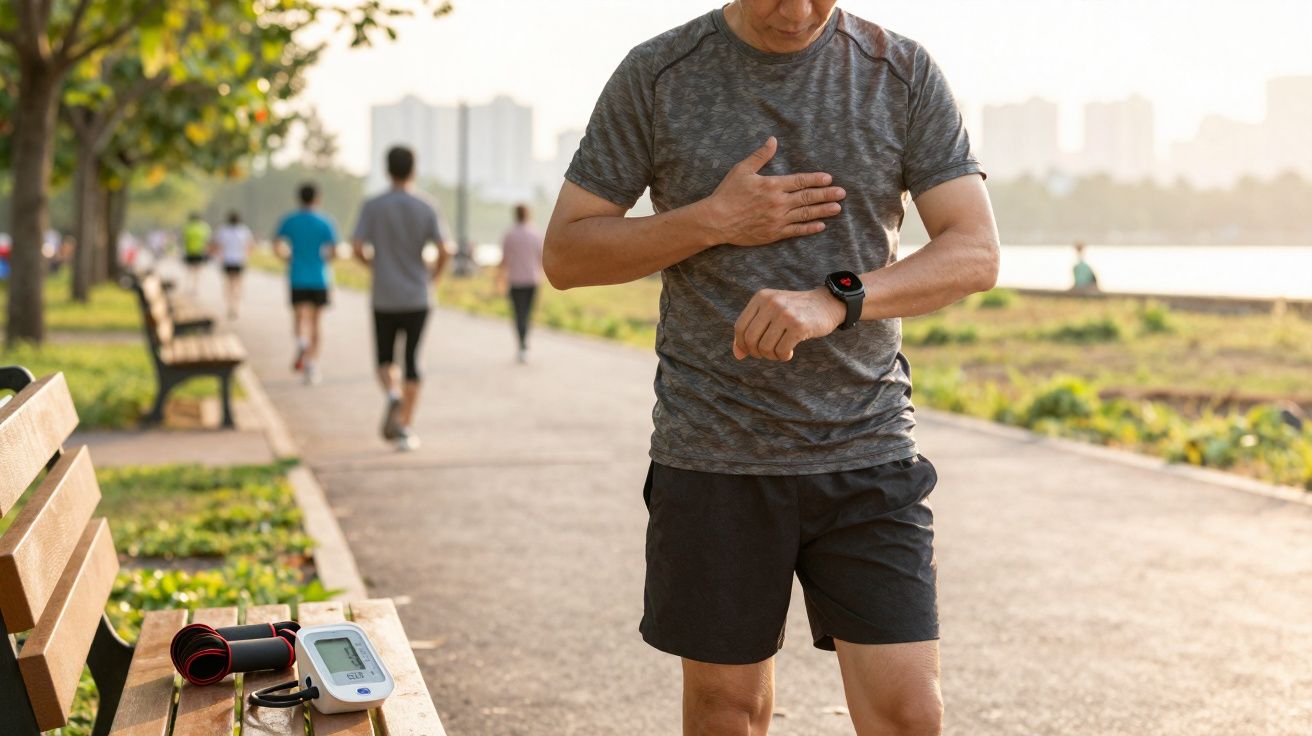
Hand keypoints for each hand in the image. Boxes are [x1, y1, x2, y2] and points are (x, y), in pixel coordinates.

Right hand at [702, 137, 845, 245]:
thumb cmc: (727, 193)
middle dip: (826, 194)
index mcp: (772, 185)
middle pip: (808, 197)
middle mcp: (778, 202)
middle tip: (842, 193)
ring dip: (823, 210)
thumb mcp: (742, 169)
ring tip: (837, 208)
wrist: (717, 220)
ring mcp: (777, 219)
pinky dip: (809, 228)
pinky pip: (796, 230)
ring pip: (805, 214)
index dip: (816, 179)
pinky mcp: (773, 233)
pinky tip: (820, 225)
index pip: (800, 181)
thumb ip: (761, 156)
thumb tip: (773, 140)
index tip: (829, 178)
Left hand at [733, 287, 845, 360]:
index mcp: (761, 297)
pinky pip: (781, 351)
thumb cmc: (795, 312)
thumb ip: (752, 330)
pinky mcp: (798, 325)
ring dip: (771, 356)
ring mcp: (784, 313)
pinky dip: (783, 356)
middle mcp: (771, 303)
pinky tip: (789, 352)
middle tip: (767, 353)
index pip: (740, 327)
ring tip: (780, 352)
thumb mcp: (770, 313)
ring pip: (765, 347)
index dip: (741, 344)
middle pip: (750, 339)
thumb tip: (737, 355)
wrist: (827, 303)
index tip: (750, 352)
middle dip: (756, 352)